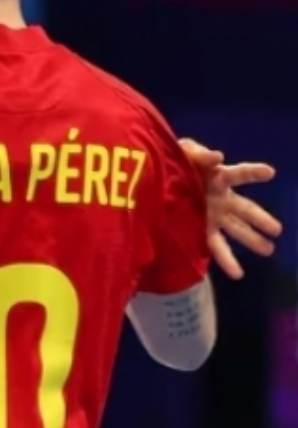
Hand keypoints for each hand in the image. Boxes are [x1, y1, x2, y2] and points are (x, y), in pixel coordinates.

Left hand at [179, 138, 281, 278]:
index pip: (238, 174)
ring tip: (268, 251)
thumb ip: (199, 153)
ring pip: (235, 230)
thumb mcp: (183, 152)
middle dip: (260, 219)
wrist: (150, 179)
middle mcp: (219, 199)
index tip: (269, 172)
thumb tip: (218, 157)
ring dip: (251, 240)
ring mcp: (211, 216)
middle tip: (277, 230)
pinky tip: (238, 274)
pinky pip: (215, 247)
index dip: (252, 173)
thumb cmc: (171, 162)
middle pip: (244, 209)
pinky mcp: (199, 230)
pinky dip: (226, 261)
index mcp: (217, 178)